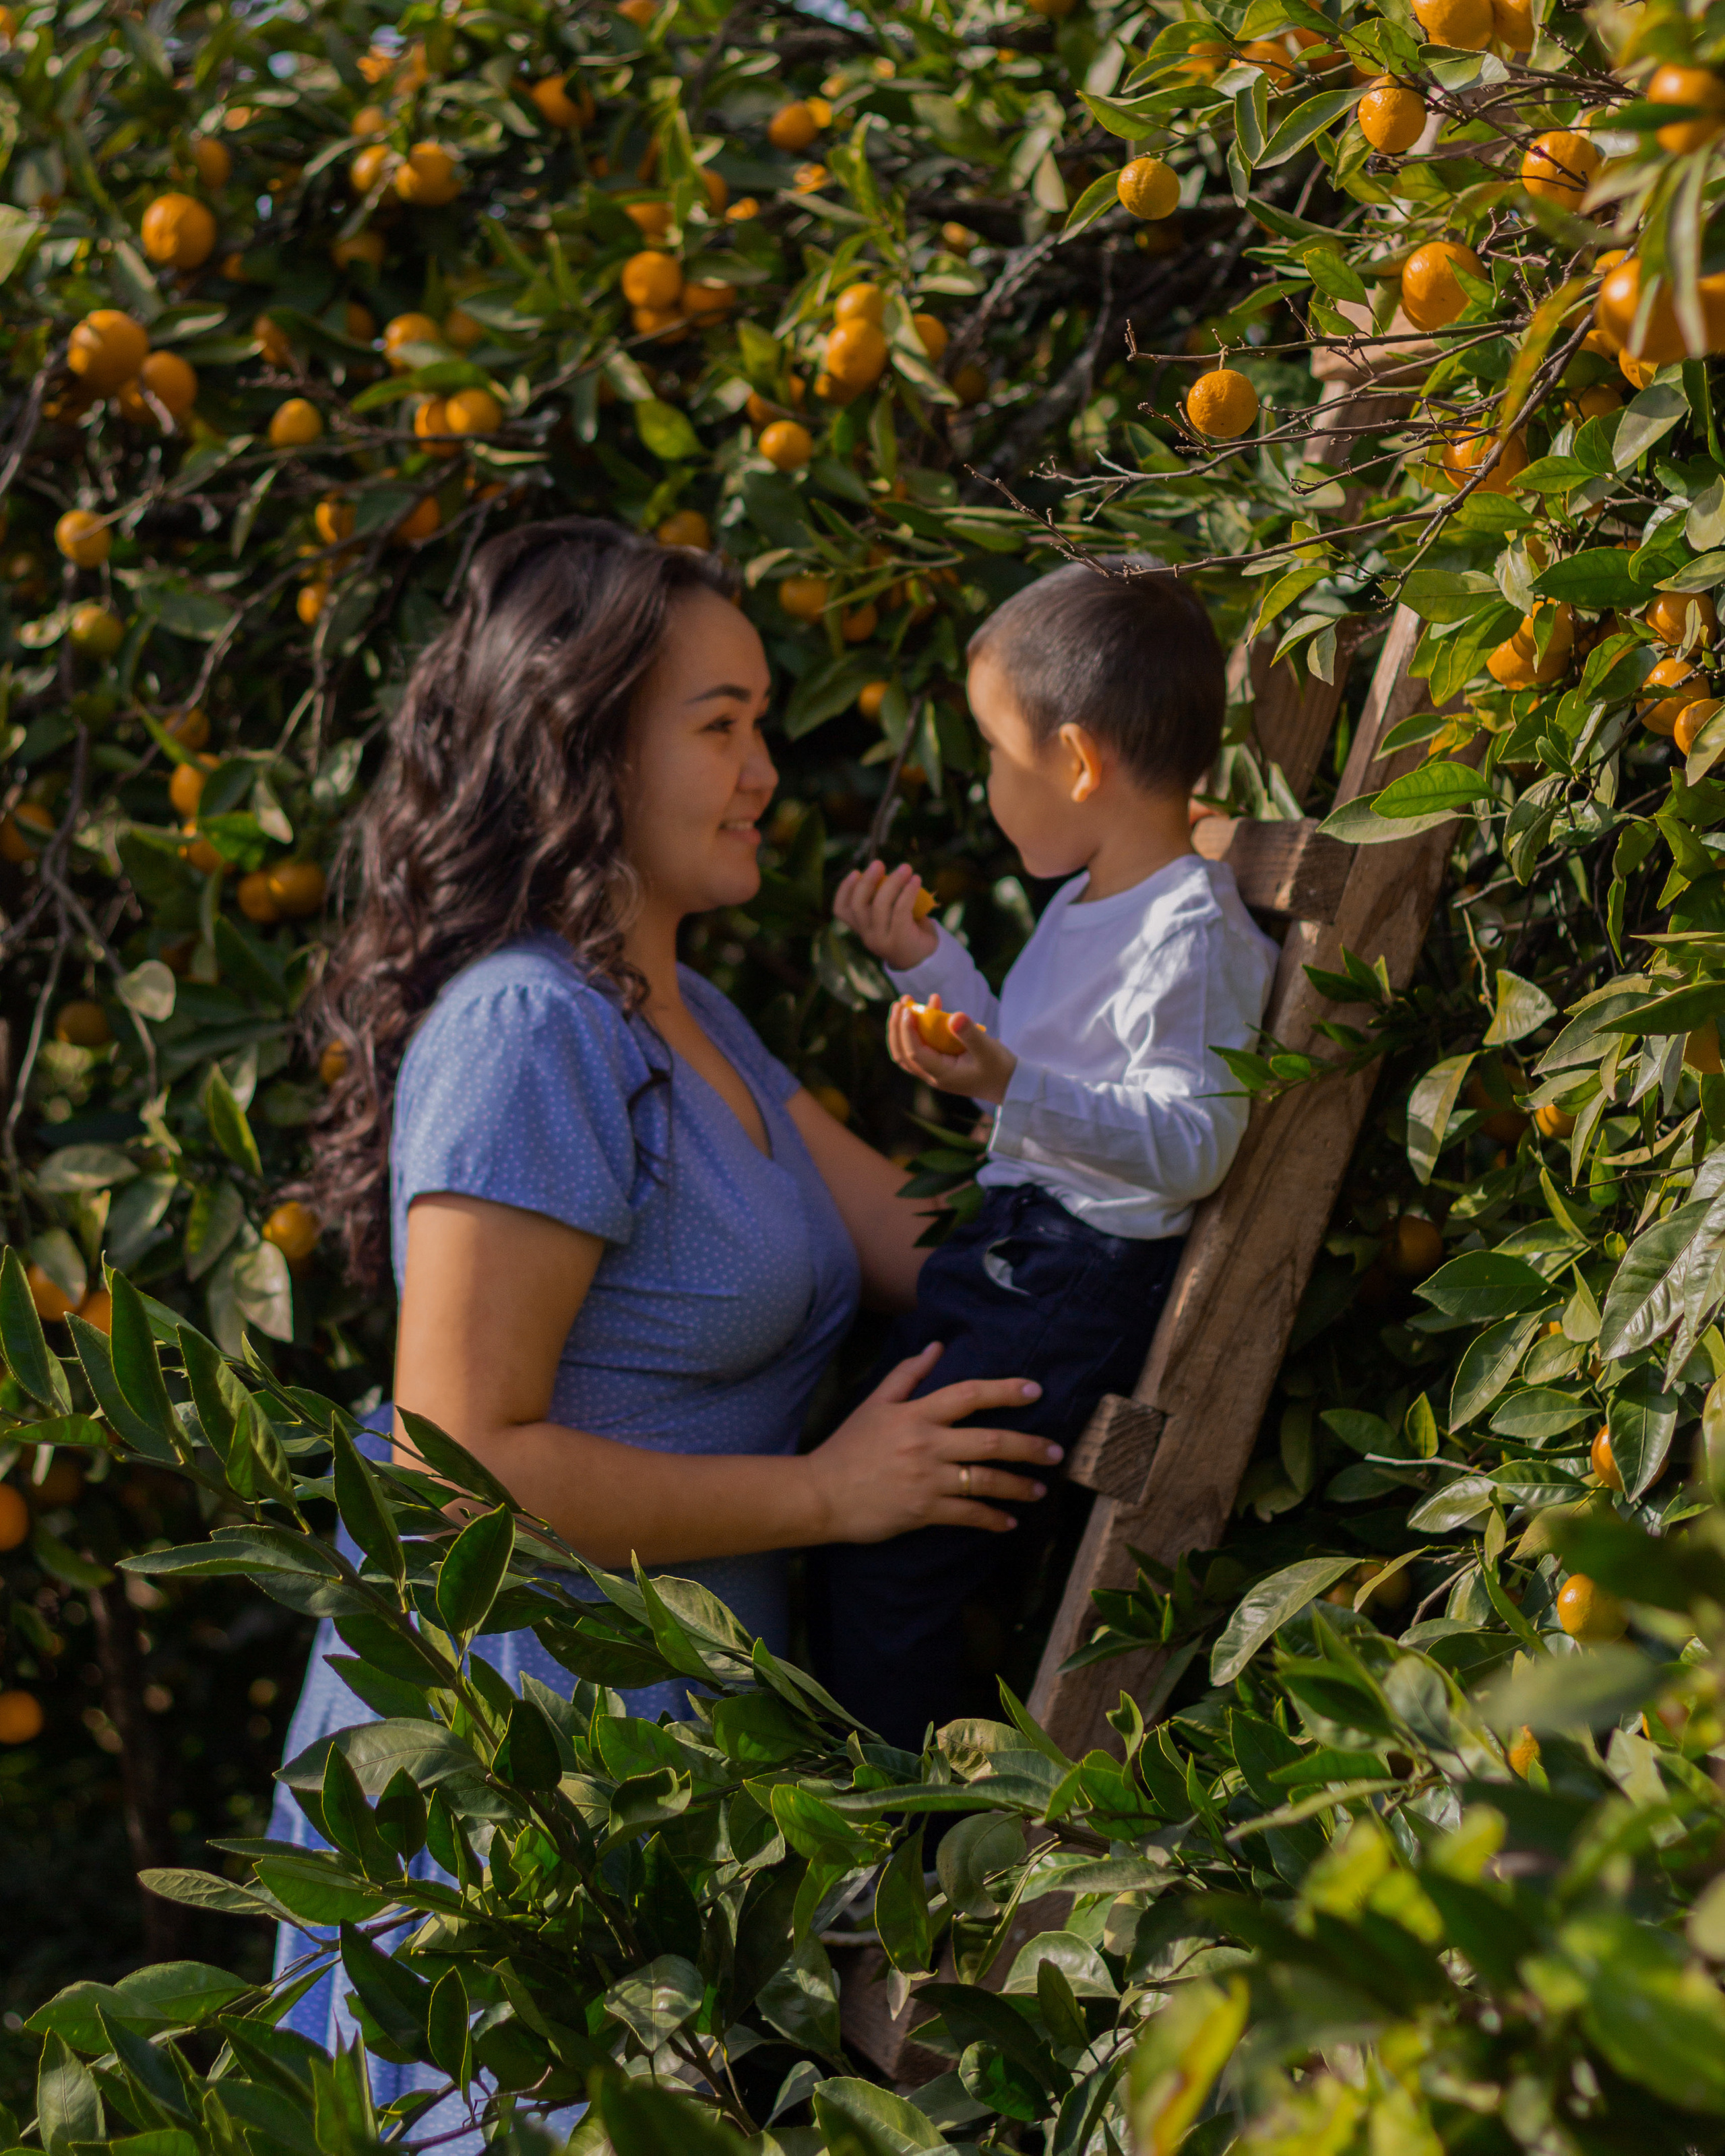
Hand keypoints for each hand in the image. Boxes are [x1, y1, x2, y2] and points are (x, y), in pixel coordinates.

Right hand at [805, 1343, 1060, 1540]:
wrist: (820, 1494)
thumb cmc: (848, 1447)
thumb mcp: (874, 1404)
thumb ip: (908, 1374)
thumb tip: (937, 1347)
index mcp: (915, 1414)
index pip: (969, 1394)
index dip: (1005, 1390)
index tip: (1036, 1390)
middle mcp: (925, 1444)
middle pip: (989, 1440)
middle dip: (1029, 1446)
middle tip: (1056, 1451)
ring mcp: (926, 1479)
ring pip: (985, 1480)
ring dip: (1018, 1485)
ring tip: (1038, 1489)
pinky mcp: (922, 1511)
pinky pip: (968, 1514)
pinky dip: (992, 1519)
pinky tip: (1009, 1522)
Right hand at [834, 858, 937, 969]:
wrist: (927, 960)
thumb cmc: (909, 932)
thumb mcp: (891, 917)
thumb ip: (885, 900)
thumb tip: (889, 874)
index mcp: (862, 929)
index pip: (841, 910)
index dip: (844, 890)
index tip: (855, 872)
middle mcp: (868, 936)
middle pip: (858, 905)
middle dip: (867, 881)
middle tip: (879, 863)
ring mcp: (882, 939)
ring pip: (879, 906)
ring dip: (892, 882)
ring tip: (905, 868)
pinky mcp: (900, 938)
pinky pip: (901, 910)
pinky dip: (908, 892)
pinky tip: (916, 880)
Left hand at [888, 994, 1018, 1106]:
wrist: (1009, 1083)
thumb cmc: (1000, 1068)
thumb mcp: (988, 1049)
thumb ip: (970, 1034)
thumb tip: (954, 1016)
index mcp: (942, 1075)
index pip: (914, 1054)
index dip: (907, 1032)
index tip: (907, 1010)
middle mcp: (933, 1075)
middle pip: (902, 1054)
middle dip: (897, 1028)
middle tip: (900, 1003)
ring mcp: (934, 1070)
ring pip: (907, 1051)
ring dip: (902, 1028)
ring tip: (906, 1003)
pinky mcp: (939, 1063)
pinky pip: (919, 1047)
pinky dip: (917, 1029)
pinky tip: (928, 1009)